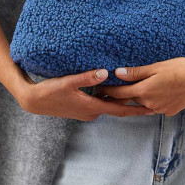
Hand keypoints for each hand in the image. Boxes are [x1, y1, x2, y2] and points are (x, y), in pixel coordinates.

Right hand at [18, 68, 154, 120]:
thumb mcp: (68, 81)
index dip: (136, 109)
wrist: (34, 101)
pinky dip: (110, 99)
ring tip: (137, 95)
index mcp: (92, 107)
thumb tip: (105, 73)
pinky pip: (101, 103)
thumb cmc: (50, 91)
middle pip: (117, 108)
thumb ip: (87, 77)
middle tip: (150, 101)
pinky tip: (114, 91)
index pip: (119, 109)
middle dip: (133, 105)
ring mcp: (86, 111)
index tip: (150, 108)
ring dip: (121, 101)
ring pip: (109, 105)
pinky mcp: (82, 107)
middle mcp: (92, 112)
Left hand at [94, 57, 184, 116]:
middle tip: (109, 92)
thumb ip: (136, 72)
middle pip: (130, 100)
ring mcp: (160, 109)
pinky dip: (152, 101)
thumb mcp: (157, 67)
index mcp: (145, 91)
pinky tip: (157, 93)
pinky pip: (156, 106)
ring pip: (143, 104)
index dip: (108, 91)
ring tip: (132, 92)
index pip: (120, 93)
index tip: (99, 89)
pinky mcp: (169, 111)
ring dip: (137, 99)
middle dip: (120, 97)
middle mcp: (150, 103)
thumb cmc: (181, 69)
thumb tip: (117, 73)